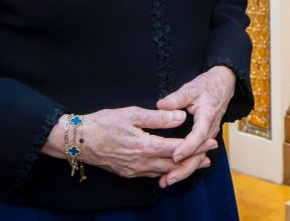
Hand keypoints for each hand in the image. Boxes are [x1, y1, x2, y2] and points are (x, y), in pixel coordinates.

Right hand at [42, 107, 214, 182]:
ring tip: (197, 162)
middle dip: (194, 160)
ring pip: (164, 172)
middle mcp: (141, 163)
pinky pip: (152, 175)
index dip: (196, 146)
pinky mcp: (127, 173)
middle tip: (210, 155)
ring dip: (182, 167)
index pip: (178, 149)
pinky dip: (166, 171)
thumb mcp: (132, 113)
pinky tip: (171, 167)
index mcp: (145, 146)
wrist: (78, 140)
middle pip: (174, 165)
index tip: (211, 142)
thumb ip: (158, 118)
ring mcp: (134, 170)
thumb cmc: (103, 123)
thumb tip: (180, 117)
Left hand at [157, 66, 235, 168]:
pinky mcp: (205, 138)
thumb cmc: (207, 86)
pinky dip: (187, 165)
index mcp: (207, 116)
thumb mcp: (191, 87)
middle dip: (184, 168)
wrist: (223, 85)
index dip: (188, 147)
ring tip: (167, 180)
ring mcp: (209, 135)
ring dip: (184, 170)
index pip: (199, 135)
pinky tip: (173, 173)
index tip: (175, 155)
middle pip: (200, 154)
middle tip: (167, 178)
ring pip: (199, 158)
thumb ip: (176, 98)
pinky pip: (198, 155)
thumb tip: (161, 105)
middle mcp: (210, 129)